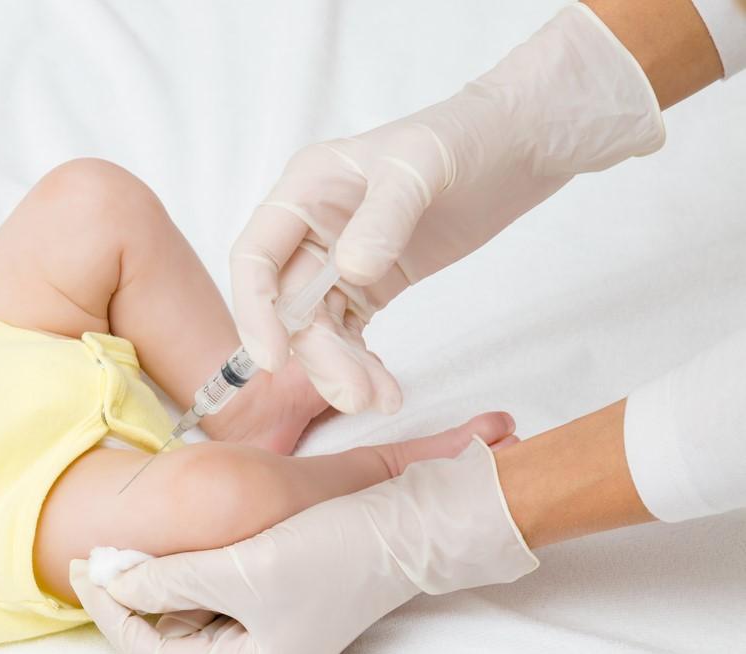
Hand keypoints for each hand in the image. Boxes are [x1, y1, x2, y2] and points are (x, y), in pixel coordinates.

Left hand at [70, 438, 538, 653]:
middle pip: (167, 644)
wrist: (403, 521)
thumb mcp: (242, 566)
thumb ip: (171, 577)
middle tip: (94, 558)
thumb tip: (113, 581)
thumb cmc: (331, 549)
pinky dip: (177, 576)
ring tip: (118, 550)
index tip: (87, 571)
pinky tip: (157, 551)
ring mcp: (264, 636)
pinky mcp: (270, 604)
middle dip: (126, 603)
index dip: (113, 616)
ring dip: (149, 586)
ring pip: (183, 619)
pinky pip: (206, 599)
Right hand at [230, 4, 663, 413]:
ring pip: (318, 328)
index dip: (256, 310)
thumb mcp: (422, 165)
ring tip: (382, 398)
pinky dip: (360, 363)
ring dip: (340, 368)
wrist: (517, 146)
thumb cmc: (465, 137)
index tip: (274, 360)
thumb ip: (384, 215)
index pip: (255, 257)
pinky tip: (384, 386)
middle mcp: (310, 228)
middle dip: (317, 354)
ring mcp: (337, 259)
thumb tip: (351, 270)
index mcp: (304, 189)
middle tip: (356, 395)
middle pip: (289, 306)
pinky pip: (347, 333)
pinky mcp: (369, 284)